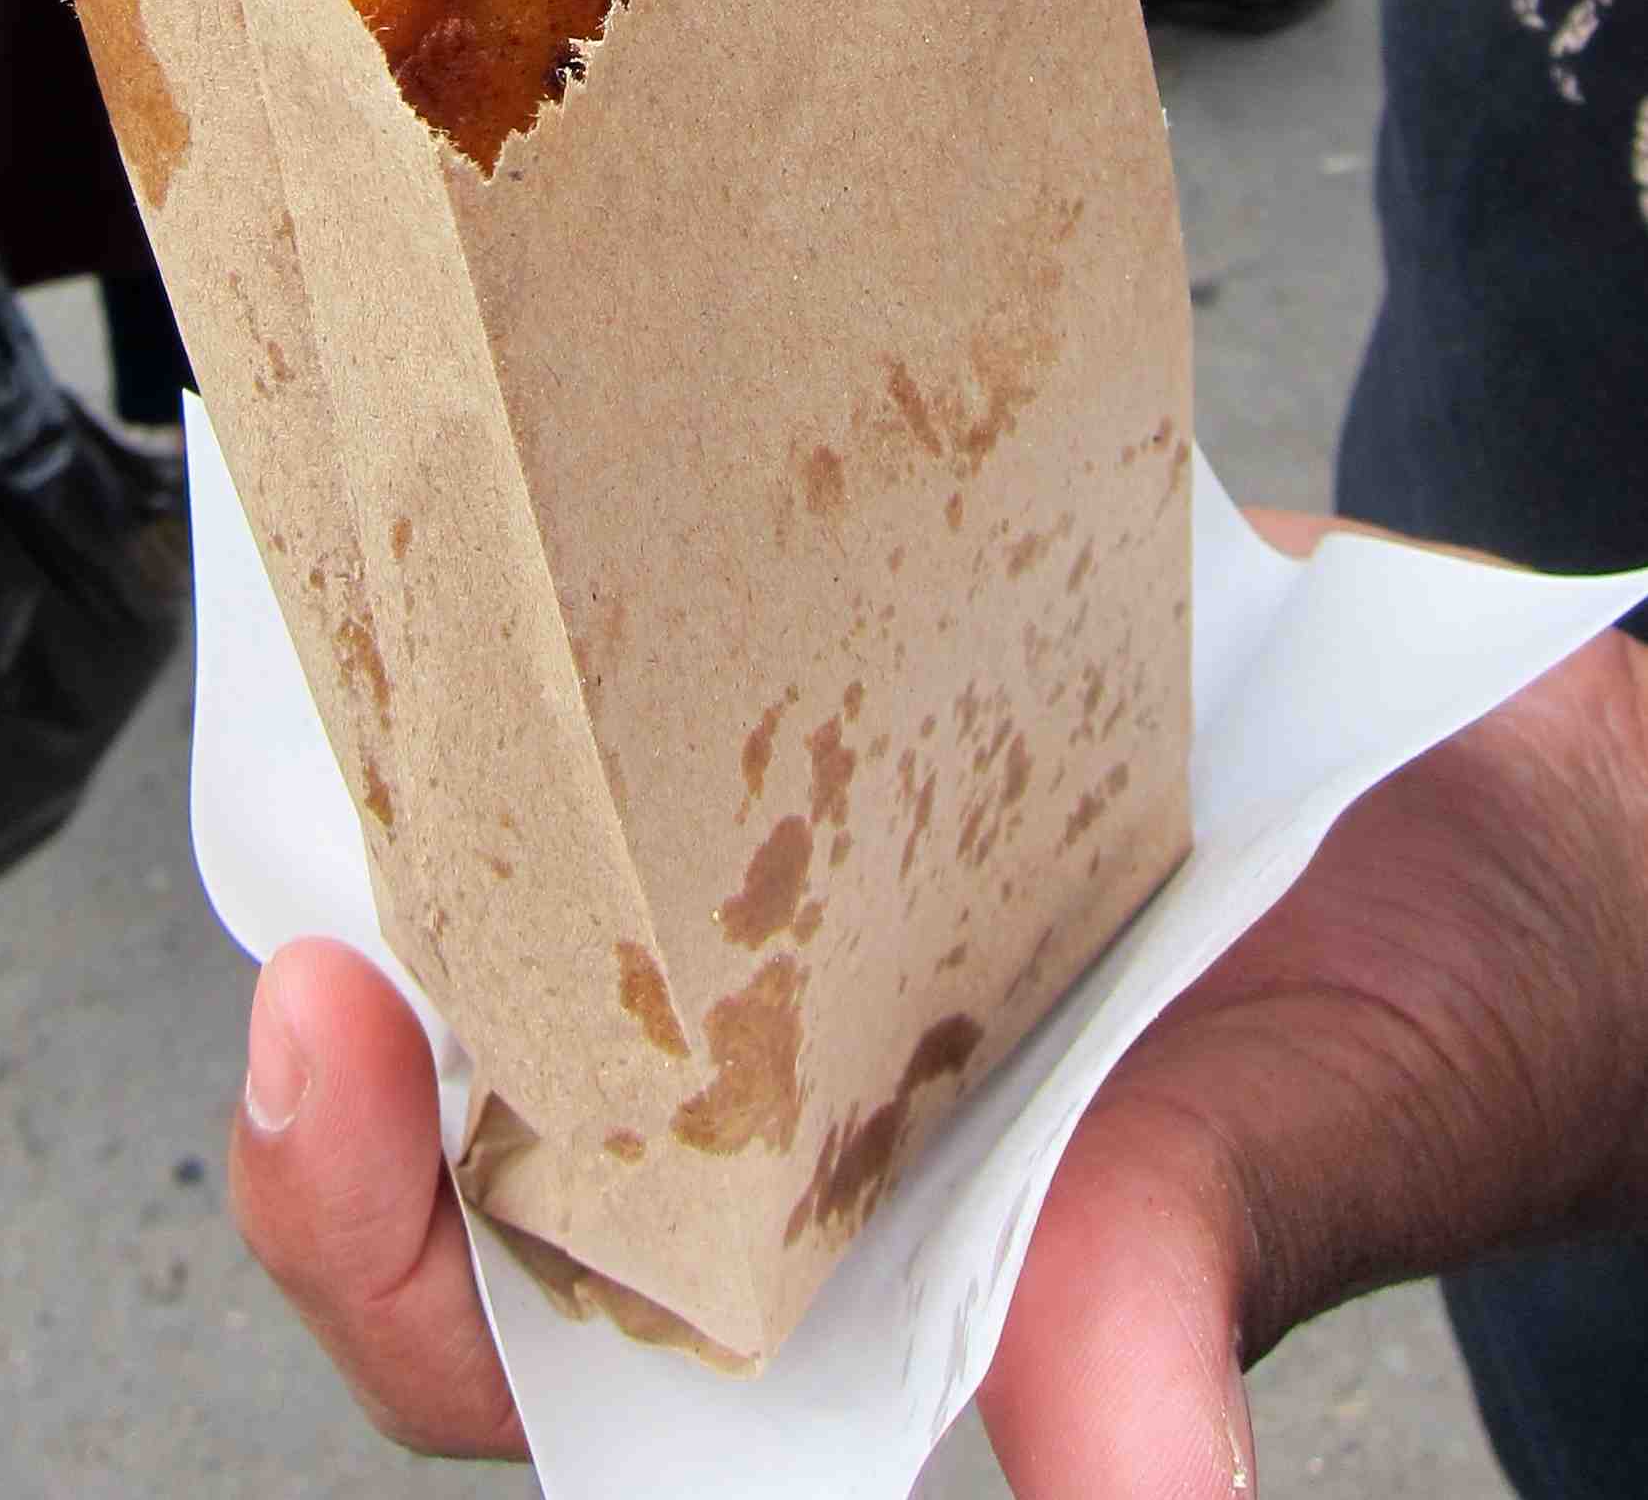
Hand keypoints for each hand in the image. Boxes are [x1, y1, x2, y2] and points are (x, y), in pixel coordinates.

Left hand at [226, 549, 1647, 1480]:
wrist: (1525, 827)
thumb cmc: (1423, 1027)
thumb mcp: (1269, 1153)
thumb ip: (1146, 1302)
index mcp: (821, 1265)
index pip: (505, 1330)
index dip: (374, 1227)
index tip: (330, 1034)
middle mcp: (768, 1097)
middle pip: (465, 1093)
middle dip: (362, 982)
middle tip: (332, 804)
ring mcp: (792, 917)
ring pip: (537, 892)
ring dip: (453, 784)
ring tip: (400, 627)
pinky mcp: (845, 750)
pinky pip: (662, 714)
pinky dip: (593, 643)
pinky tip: (545, 525)